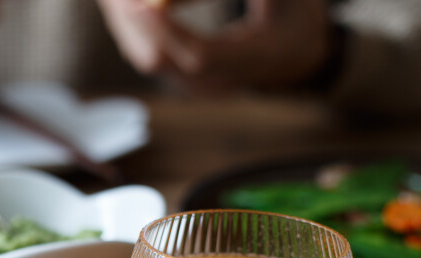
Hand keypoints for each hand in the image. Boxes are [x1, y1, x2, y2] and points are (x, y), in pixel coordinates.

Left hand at [96, 0, 333, 92]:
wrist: (300, 53)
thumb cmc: (295, 13)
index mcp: (254, 59)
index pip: (199, 54)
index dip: (166, 31)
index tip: (137, 5)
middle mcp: (223, 82)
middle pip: (165, 62)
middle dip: (137, 27)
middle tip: (120, 0)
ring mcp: (203, 87)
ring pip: (154, 62)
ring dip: (135, 30)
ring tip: (122, 2)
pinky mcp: (189, 83)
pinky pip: (156, 60)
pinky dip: (143, 34)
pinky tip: (136, 9)